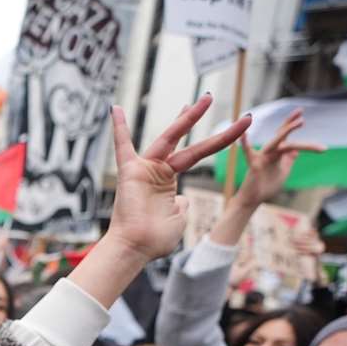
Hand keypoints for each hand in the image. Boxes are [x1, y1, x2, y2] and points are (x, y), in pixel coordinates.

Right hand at [108, 96, 250, 263]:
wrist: (136, 248)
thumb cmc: (155, 240)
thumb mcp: (179, 219)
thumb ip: (182, 205)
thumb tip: (183, 199)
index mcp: (169, 181)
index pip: (195, 153)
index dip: (216, 140)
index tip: (229, 124)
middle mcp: (157, 171)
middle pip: (186, 141)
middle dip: (199, 119)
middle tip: (210, 97)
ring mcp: (145, 169)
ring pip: (170, 138)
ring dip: (187, 118)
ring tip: (206, 99)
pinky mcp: (130, 172)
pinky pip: (123, 147)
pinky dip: (119, 129)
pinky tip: (117, 108)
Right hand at [233, 108, 324, 207]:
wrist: (253, 200)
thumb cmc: (266, 186)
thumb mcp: (283, 171)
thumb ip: (288, 160)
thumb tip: (296, 151)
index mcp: (276, 153)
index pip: (285, 135)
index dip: (292, 123)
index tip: (301, 111)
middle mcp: (269, 151)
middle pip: (282, 135)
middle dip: (291, 124)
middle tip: (301, 114)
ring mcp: (262, 157)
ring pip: (276, 142)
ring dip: (287, 131)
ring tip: (300, 122)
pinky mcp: (254, 165)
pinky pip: (249, 153)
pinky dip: (245, 144)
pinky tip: (244, 135)